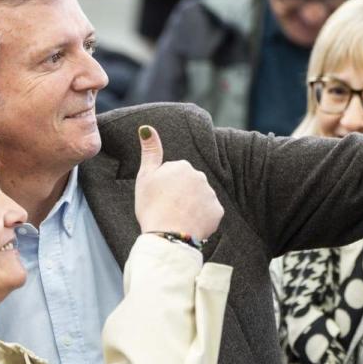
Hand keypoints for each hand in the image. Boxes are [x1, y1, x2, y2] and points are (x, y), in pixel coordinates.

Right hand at [135, 125, 223, 240]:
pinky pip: (208, 214)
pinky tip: (188, 225)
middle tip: (168, 209)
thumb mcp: (145, 176)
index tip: (159, 198)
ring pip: (200, 199)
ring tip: (178, 219)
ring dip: (191, 207)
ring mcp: (210, 194)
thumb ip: (150, 151)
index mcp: (182, 166)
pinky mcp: (217, 212)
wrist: (167, 236)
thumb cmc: (152, 206)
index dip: (165, 188)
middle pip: (189, 186)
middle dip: (181, 195)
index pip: (174, 174)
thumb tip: (147, 127)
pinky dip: (200, 220)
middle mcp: (200, 176)